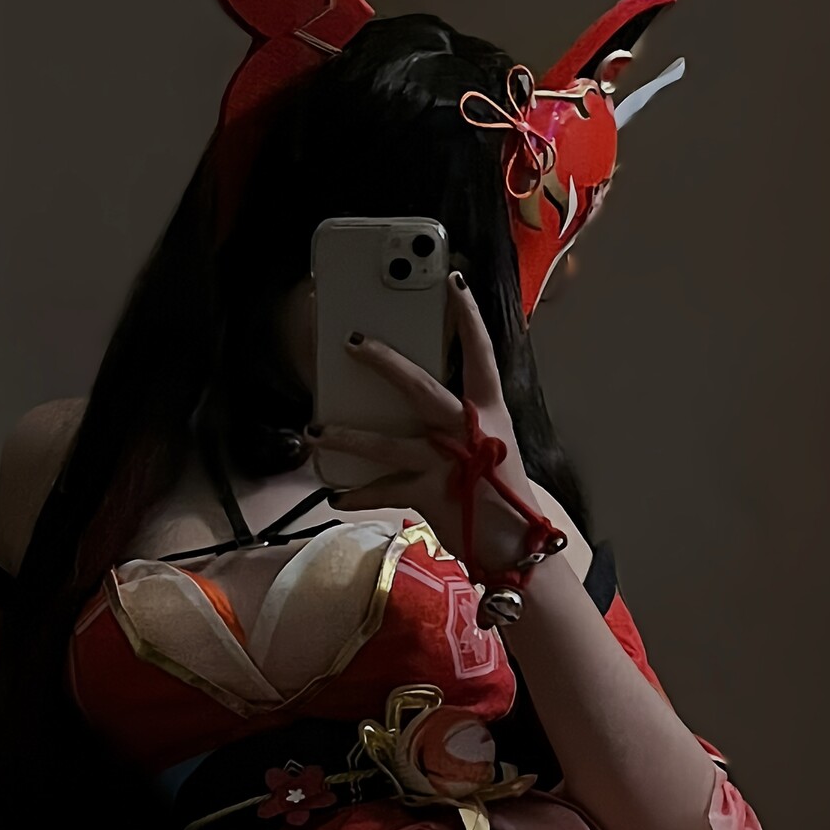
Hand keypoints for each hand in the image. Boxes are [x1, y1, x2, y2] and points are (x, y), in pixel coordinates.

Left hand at [304, 274, 543, 578]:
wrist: (516, 546)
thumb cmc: (502, 496)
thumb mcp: (492, 449)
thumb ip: (463, 424)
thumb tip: (423, 407)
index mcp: (489, 414)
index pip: (481, 355)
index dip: (468, 318)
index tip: (454, 283)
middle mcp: (468, 433)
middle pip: (419, 387)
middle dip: (384, 362)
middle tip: (353, 341)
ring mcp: (447, 464)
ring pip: (386, 443)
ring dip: (346, 437)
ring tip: (313, 431)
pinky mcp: (430, 494)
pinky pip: (385, 490)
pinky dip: (358, 494)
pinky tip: (336, 495)